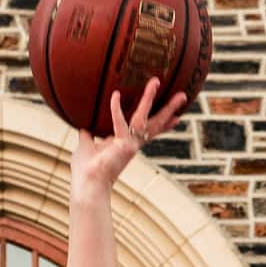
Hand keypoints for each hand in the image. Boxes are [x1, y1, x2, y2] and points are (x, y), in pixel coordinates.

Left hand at [71, 76, 188, 190]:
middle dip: (169, 109)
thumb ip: (88, 135)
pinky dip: (116, 109)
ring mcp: (130, 145)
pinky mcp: (123, 146)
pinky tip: (115, 95)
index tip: (176, 118)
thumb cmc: (86, 170)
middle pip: (155, 124)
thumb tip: (83, 127)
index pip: (149, 131)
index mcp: (128, 145)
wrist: (87, 184)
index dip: (164, 124)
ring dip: (149, 99)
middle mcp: (133, 144)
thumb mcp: (87, 147)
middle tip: (182, 96)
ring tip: (156, 81)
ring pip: (144, 118)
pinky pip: (120, 123)